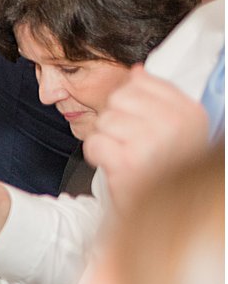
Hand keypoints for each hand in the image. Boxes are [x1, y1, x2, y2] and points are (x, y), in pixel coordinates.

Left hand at [83, 66, 209, 208]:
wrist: (165, 213)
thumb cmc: (165, 170)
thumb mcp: (175, 129)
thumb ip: (156, 97)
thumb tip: (136, 71)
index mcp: (189, 112)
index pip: (141, 82)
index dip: (128, 102)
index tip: (136, 122)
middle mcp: (174, 124)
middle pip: (118, 98)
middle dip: (114, 120)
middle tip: (127, 142)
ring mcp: (152, 142)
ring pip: (104, 120)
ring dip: (106, 139)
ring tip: (123, 156)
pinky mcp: (128, 162)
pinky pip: (95, 142)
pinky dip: (97, 155)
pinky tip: (113, 166)